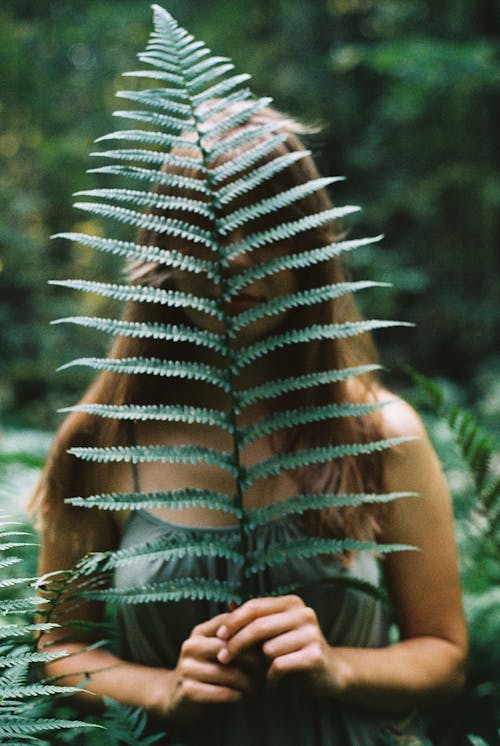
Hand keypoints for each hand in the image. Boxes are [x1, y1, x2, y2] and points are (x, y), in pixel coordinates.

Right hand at [162, 612, 260, 723]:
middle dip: (253, 661)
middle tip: (266, 671)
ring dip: (247, 682)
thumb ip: (234, 637)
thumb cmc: (206, 670)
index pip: (229, 624)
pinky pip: (220, 692)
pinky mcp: (188, 691)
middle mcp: (191, 646)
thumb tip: (264, 628)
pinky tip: (242, 697)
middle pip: (230, 647)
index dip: (251, 634)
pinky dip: (236, 696)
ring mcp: (187, 668)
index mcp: (200, 631)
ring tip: (257, 688)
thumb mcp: (215, 649)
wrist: (175, 697)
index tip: (266, 647)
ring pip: (227, 673)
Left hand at [215, 595, 339, 693]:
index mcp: (292, 603)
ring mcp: (312, 634)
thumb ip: (255, 618)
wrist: (329, 673)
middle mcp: (304, 613)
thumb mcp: (276, 630)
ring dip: (260, 665)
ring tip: (262, 672)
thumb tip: (228, 603)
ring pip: (268, 649)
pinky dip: (271, 677)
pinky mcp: (315, 656)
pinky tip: (272, 682)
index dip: (234, 620)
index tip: (218, 635)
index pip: (255, 606)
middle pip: (259, 626)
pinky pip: (280, 666)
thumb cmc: (294, 650)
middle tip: (223, 658)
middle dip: (236, 643)